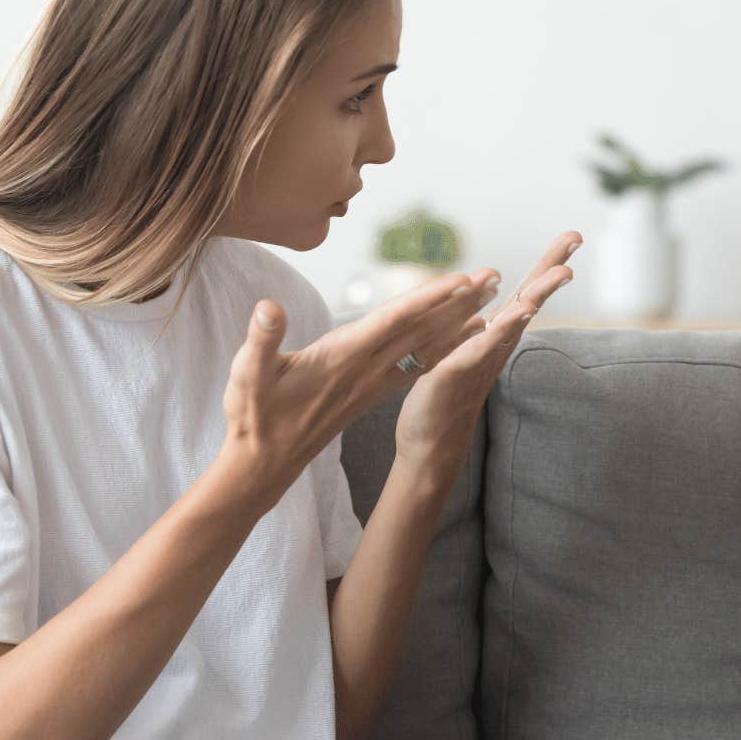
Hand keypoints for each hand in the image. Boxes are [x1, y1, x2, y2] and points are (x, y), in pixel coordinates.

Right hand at [217, 268, 506, 513]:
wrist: (264, 462)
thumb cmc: (253, 415)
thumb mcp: (247, 374)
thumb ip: (261, 340)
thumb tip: (268, 308)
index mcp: (343, 357)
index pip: (393, 322)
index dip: (427, 299)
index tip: (460, 280)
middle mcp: (367, 369)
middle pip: (421, 330)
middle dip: (458, 302)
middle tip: (494, 277)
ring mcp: (372, 382)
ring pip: (424, 347)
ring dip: (458, 322)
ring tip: (489, 300)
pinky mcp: (371, 392)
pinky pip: (416, 365)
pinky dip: (442, 348)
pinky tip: (458, 340)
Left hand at [394, 231, 580, 471]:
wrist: (430, 444)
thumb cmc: (446, 400)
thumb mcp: (464, 355)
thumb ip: (481, 333)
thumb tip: (491, 313)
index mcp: (495, 336)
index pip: (525, 294)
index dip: (547, 266)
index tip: (573, 236)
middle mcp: (495, 346)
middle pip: (529, 301)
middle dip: (551, 270)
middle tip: (575, 239)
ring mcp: (480, 360)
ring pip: (514, 322)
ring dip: (537, 295)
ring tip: (562, 273)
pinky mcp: (457, 373)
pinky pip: (480, 348)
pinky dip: (499, 330)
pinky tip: (517, 313)